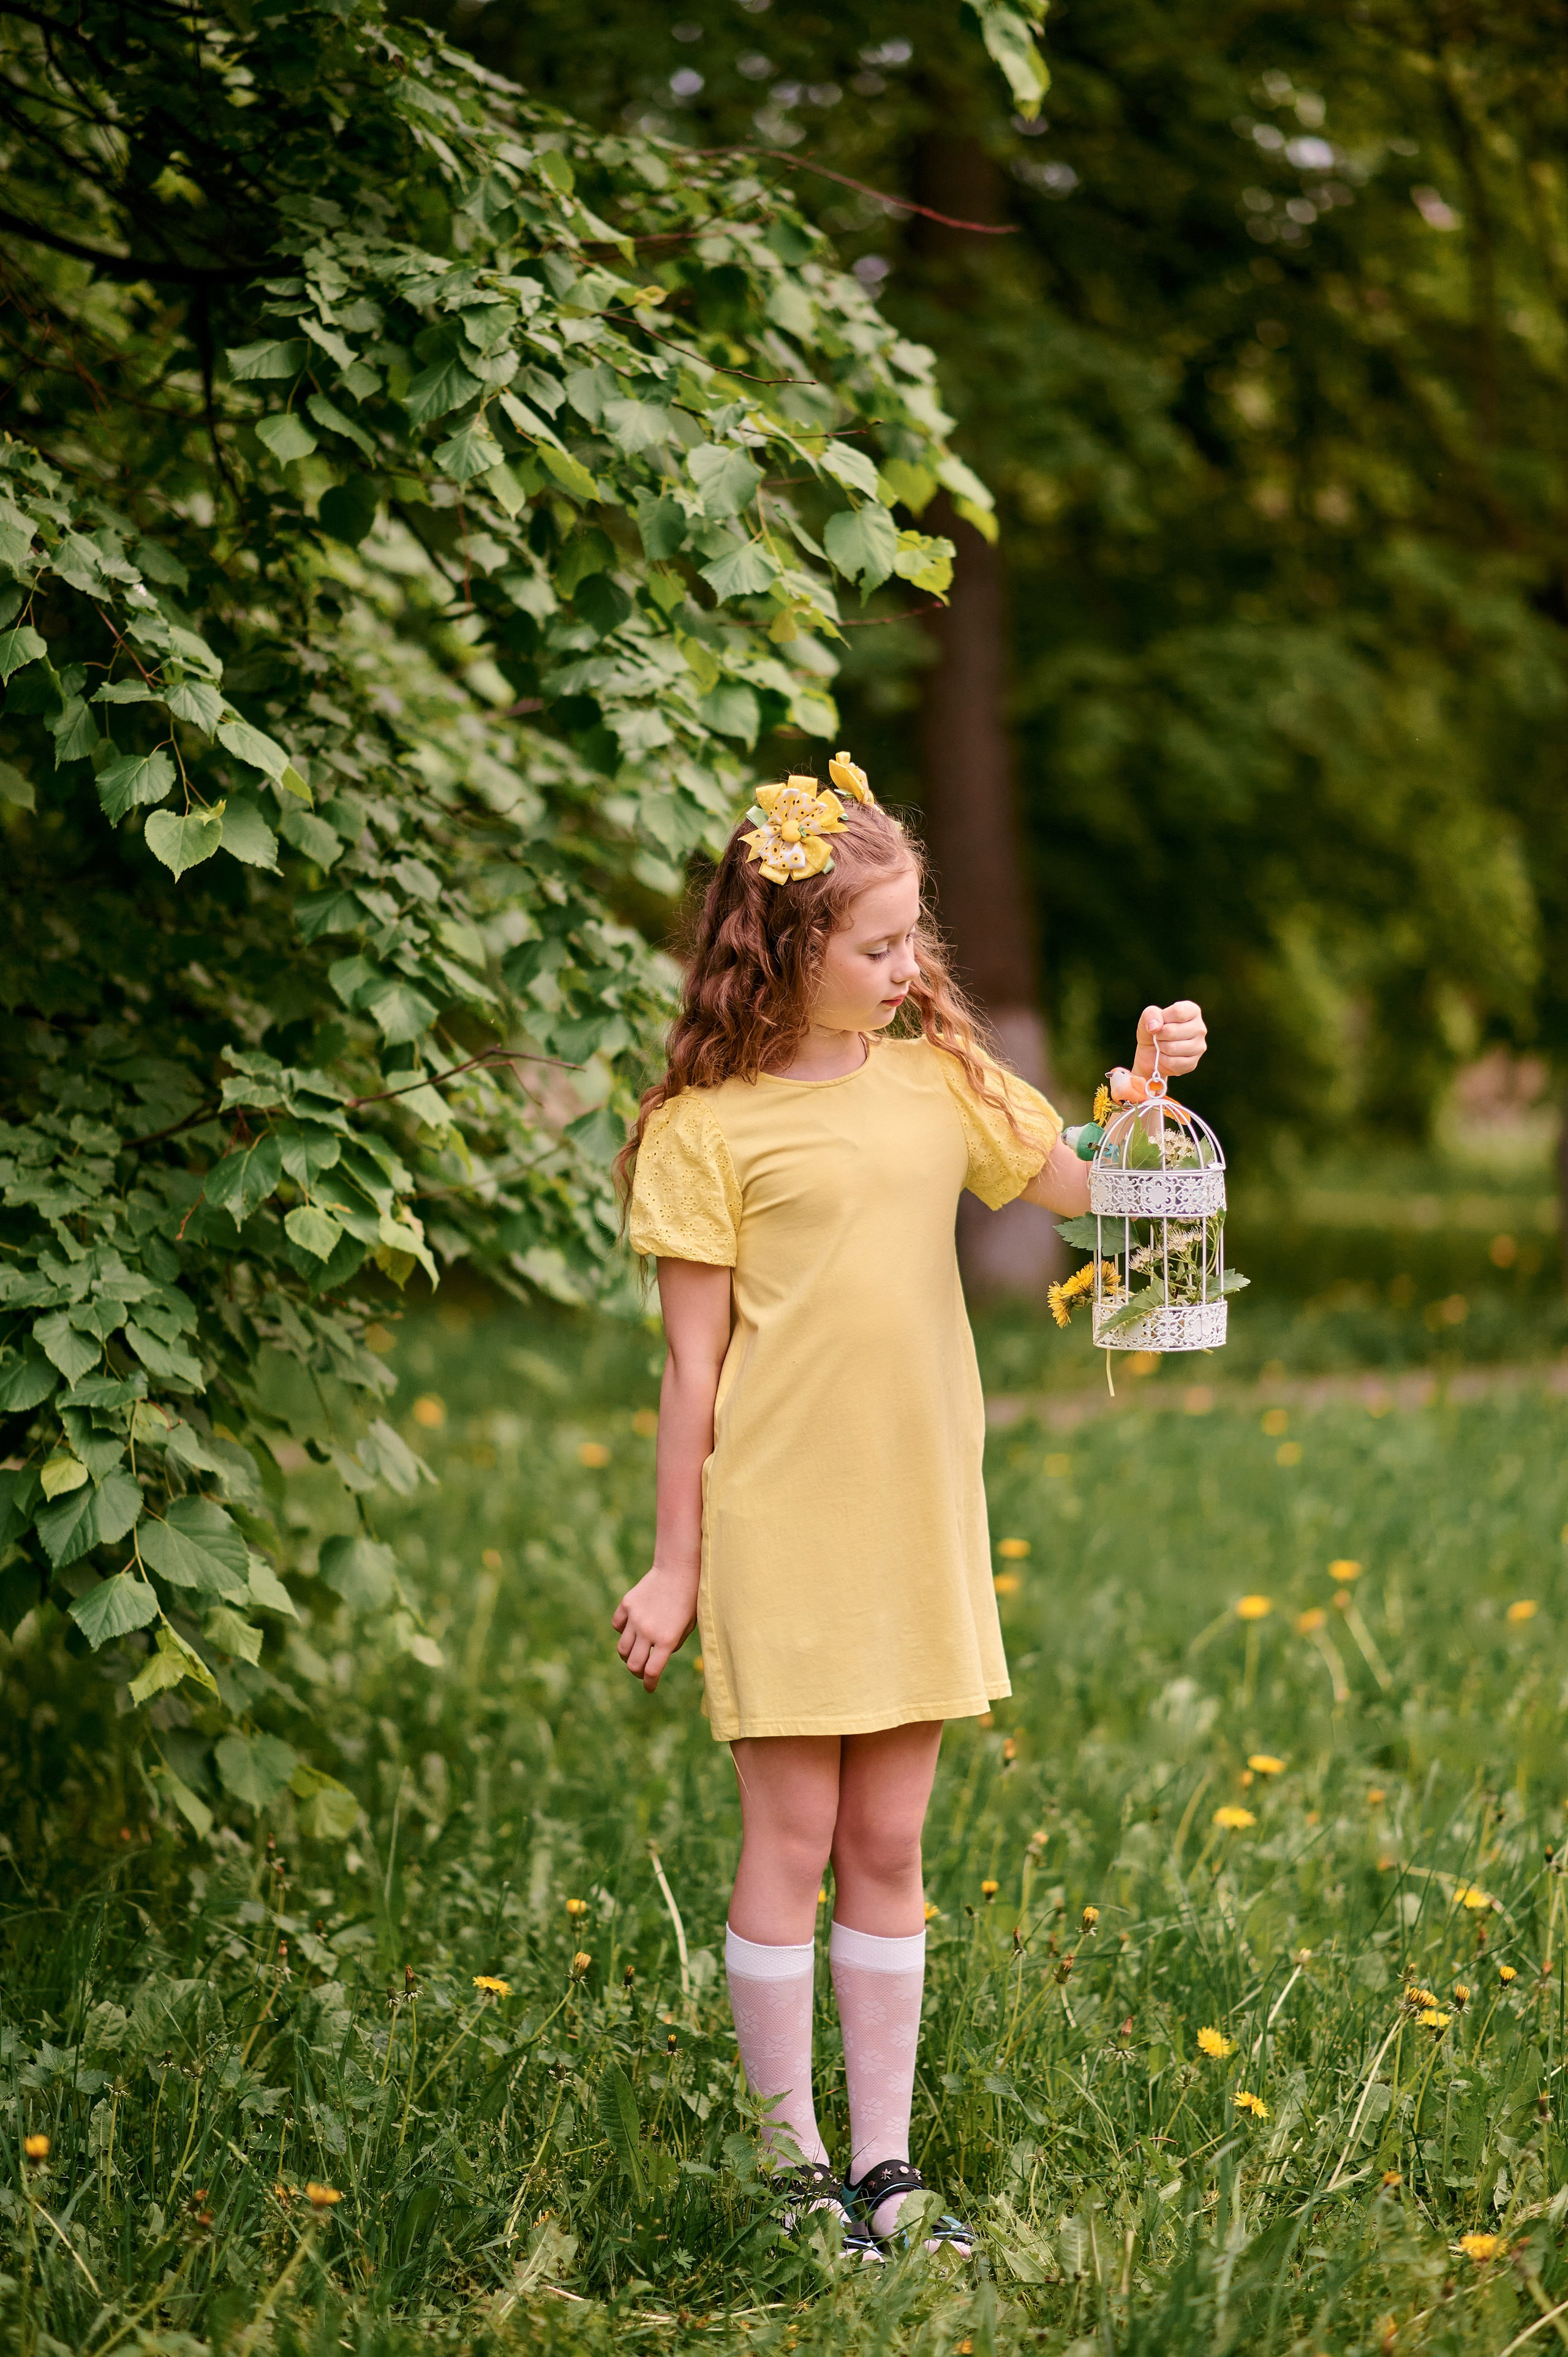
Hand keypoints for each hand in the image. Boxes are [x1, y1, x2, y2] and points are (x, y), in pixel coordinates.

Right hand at [612, 1562, 699, 1692]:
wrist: (679, 1569)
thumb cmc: (690, 1600)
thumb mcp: (688, 1627)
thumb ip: (672, 1645)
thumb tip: (656, 1658)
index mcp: (666, 1640)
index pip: (651, 1672)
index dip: (649, 1684)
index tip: (650, 1687)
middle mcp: (648, 1631)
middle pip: (633, 1664)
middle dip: (637, 1673)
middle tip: (643, 1672)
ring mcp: (635, 1618)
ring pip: (622, 1648)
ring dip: (628, 1655)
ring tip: (636, 1652)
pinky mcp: (627, 1605)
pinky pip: (617, 1626)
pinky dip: (622, 1631)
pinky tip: (631, 1628)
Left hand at [1133, 999, 1205, 1082]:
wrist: (1149, 1053)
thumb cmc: (1153, 1030)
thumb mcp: (1148, 1016)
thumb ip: (1151, 1014)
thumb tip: (1155, 1026)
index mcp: (1193, 1011)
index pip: (1178, 1012)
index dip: (1162, 1018)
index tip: (1161, 1022)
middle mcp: (1200, 1028)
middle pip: (1172, 1031)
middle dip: (1159, 1035)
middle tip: (1160, 1036)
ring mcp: (1199, 1047)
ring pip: (1172, 1048)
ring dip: (1161, 1047)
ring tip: (1163, 1045)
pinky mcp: (1193, 1063)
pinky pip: (1173, 1063)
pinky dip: (1164, 1060)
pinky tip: (1166, 1056)